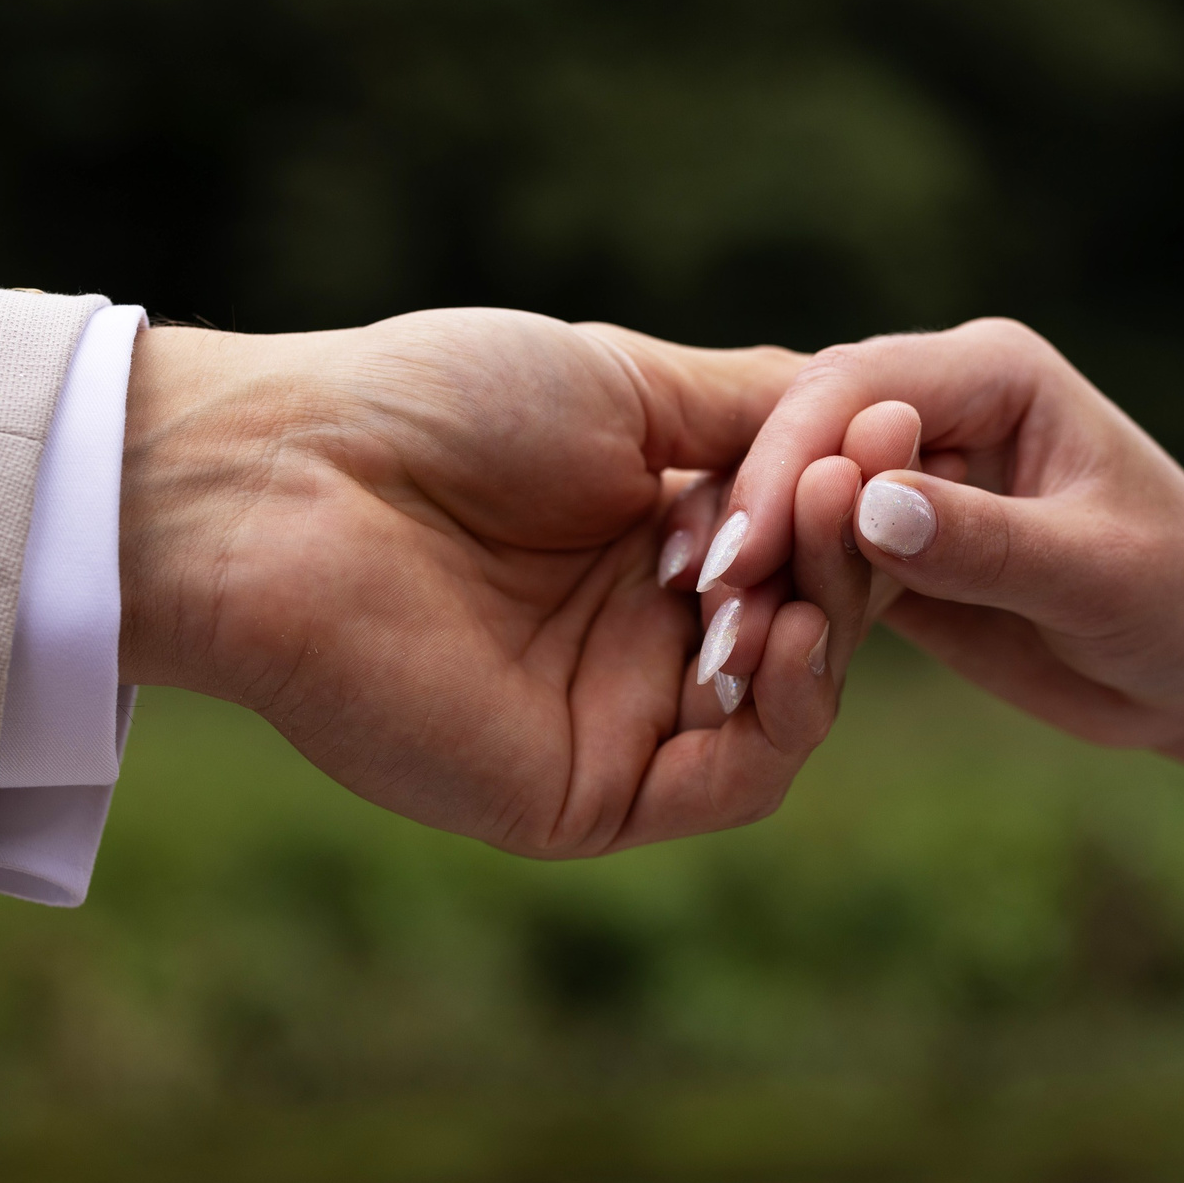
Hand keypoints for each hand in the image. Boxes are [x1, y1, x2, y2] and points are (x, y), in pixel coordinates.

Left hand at [116, 308, 864, 855]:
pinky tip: (774, 634)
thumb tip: (882, 415)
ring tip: (807, 542)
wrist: (288, 481)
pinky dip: (780, 715)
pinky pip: (731, 782)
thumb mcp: (627, 386)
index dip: (858, 500)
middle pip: (814, 626)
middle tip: (852, 485)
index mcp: (656, 542)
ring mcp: (621, 722)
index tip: (896, 432)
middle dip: (847, 556)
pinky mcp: (587, 796)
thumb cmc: (437, 408)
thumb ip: (756, 415)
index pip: (807, 546)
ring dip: (825, 628)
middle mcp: (647, 639)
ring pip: (787, 710)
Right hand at [715, 318, 1183, 752]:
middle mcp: (936, 407)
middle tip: (708, 605)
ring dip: (750, 569)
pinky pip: (809, 564)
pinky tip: (735, 664)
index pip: (858, 389)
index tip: (746, 556)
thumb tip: (868, 505)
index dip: (790, 464)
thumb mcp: (1097, 575)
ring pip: (792, 502)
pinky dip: (775, 607)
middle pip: (803, 436)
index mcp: (992, 372)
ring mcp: (904, 476)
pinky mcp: (886, 547)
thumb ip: (987, 541)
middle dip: (751, 515)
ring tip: (713, 649)